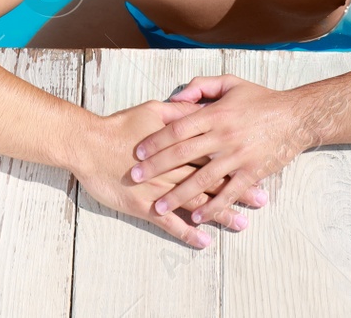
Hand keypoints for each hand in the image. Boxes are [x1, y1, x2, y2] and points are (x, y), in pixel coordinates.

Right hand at [71, 99, 263, 248]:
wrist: (88, 144)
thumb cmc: (120, 126)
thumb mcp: (154, 110)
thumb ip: (181, 113)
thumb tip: (202, 109)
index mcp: (179, 144)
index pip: (215, 154)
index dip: (237, 161)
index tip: (259, 166)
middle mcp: (174, 168)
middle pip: (212, 179)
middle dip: (238, 190)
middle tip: (262, 201)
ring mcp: (160, 189)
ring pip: (196, 203)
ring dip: (220, 214)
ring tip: (242, 224)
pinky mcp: (144, 206)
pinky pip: (170, 224)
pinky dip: (188, 232)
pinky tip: (204, 241)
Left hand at [129, 74, 325, 228]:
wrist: (296, 117)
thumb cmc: (261, 99)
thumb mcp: (231, 83)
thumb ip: (201, 86)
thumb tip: (177, 96)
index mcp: (216, 114)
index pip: (178, 128)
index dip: (156, 141)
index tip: (138, 153)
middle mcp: (223, 136)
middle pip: (183, 154)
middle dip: (156, 168)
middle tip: (134, 178)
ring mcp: (238, 156)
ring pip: (202, 178)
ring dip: (178, 194)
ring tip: (158, 206)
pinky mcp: (252, 172)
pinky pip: (229, 192)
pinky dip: (213, 206)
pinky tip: (197, 217)